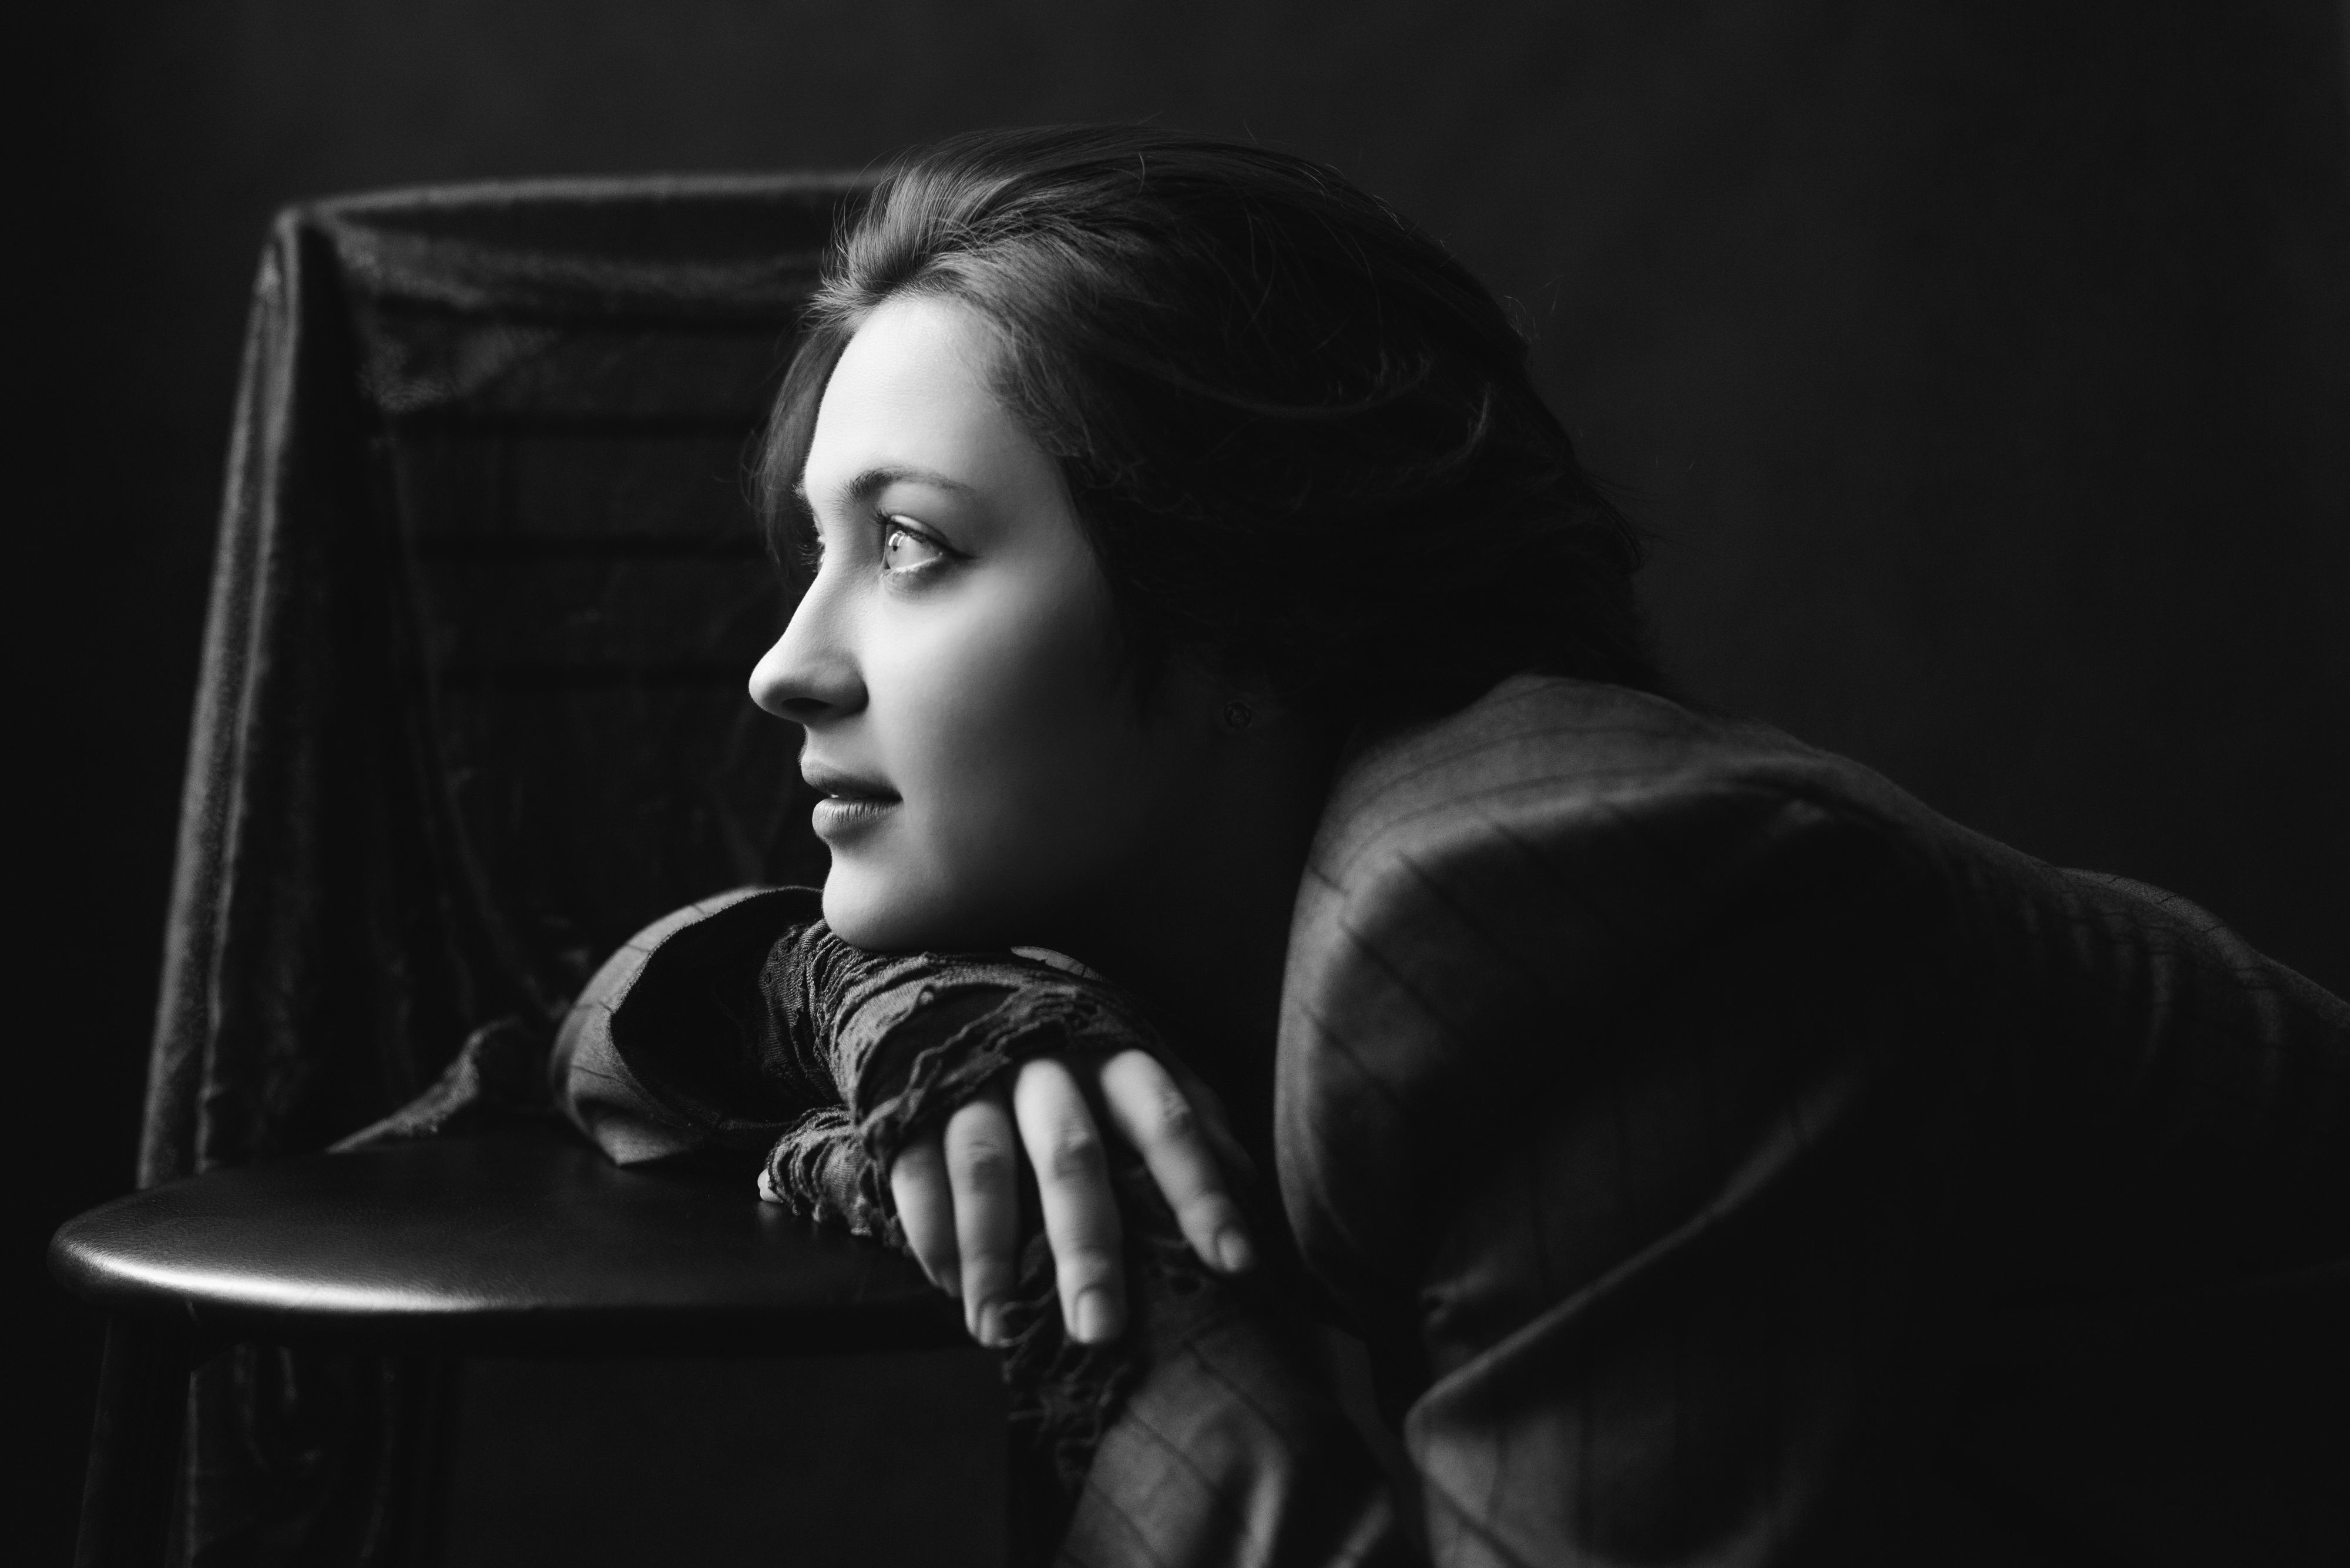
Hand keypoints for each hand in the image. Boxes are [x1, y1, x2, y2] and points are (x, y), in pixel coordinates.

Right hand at [888, 1048, 1253, 1346]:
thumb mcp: (1137, 1066)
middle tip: (1100, 1332)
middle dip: (1086, 1246)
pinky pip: (914, 1171)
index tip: (1235, 1264)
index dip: (1201, 1190)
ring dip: (991, 1256)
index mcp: (1114, 1055)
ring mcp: (972, 1081)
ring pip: (983, 1168)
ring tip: (998, 1332)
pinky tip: (950, 1289)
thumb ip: (1190, 1118)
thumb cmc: (1071, 1052)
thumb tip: (1247, 1185)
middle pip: (1071, 1156)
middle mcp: (1045, 1064)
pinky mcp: (908, 1103)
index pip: (1168, 1122)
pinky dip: (932, 1235)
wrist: (953, 987)